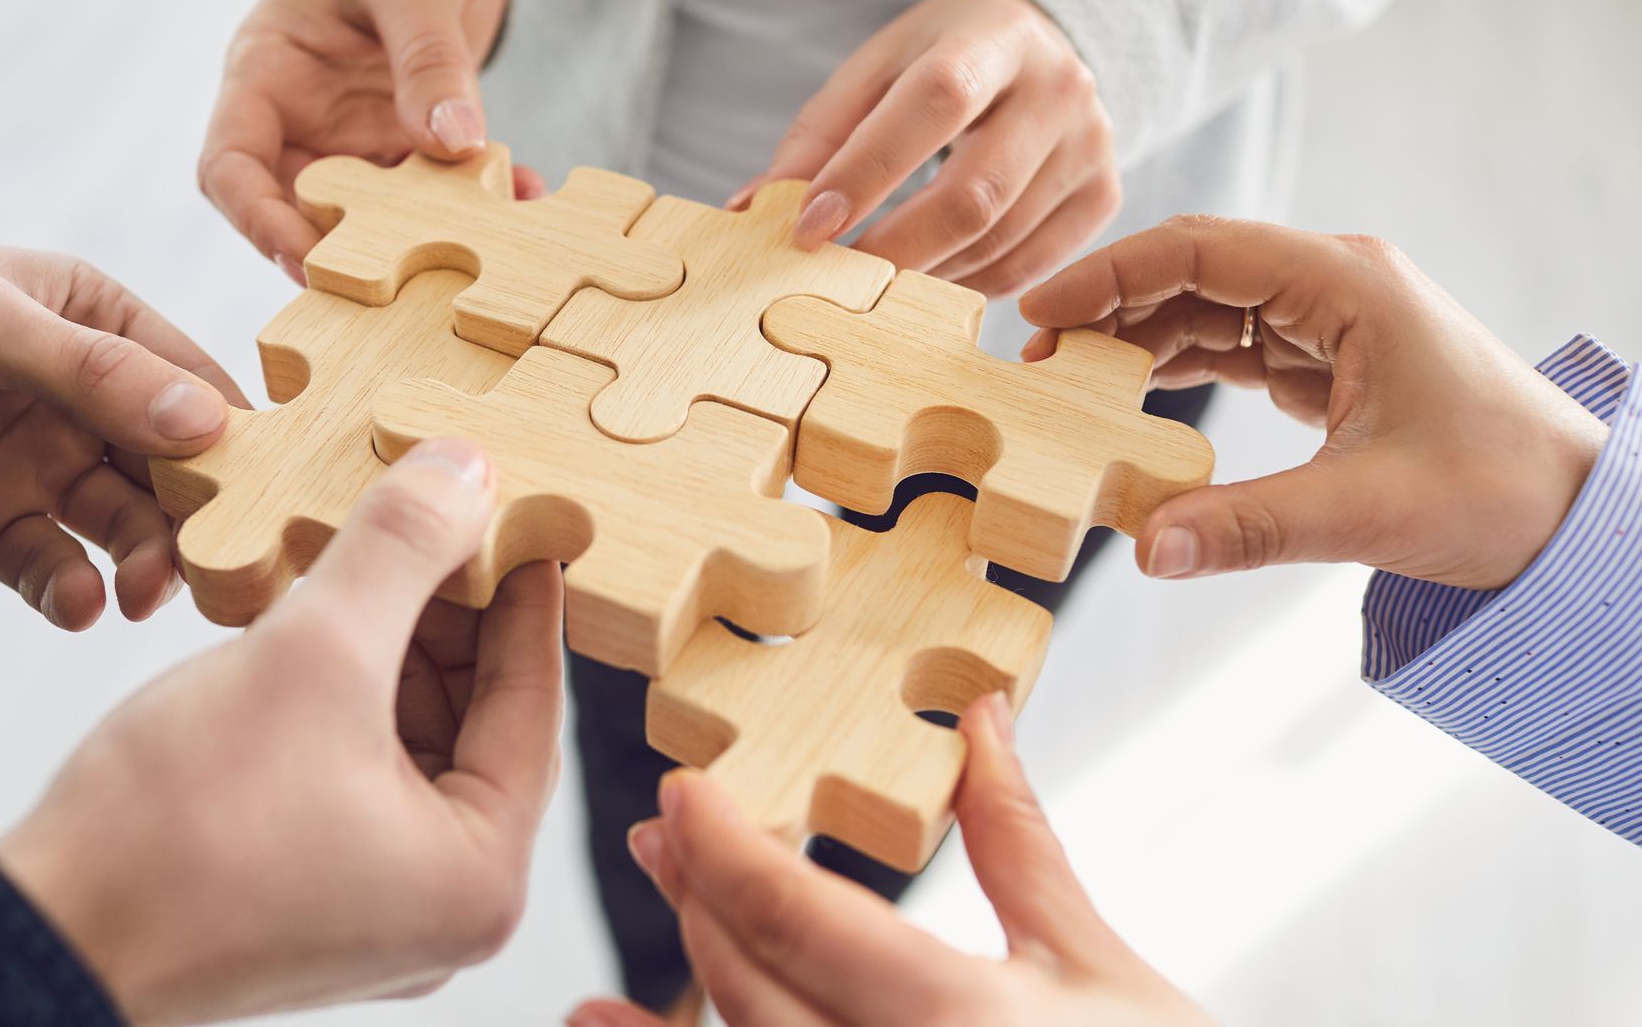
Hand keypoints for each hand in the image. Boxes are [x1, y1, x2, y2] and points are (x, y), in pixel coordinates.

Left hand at [0, 232, 240, 627]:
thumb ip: (93, 375)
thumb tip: (210, 422)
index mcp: (92, 321)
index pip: (192, 381)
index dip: (239, 437)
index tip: (281, 492)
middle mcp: (78, 396)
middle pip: (170, 465)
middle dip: (201, 514)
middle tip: (220, 565)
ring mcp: (33, 464)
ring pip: (121, 524)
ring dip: (144, 559)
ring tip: (143, 592)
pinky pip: (51, 566)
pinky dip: (72, 589)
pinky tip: (78, 602)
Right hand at [0, 440, 564, 1023]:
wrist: (37, 935)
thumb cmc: (178, 828)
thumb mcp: (312, 655)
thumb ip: (399, 553)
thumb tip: (466, 472)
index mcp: (482, 875)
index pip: (534, 700)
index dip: (526, 591)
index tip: (523, 511)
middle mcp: (444, 904)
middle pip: (478, 718)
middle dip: (451, 612)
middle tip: (439, 514)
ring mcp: (374, 901)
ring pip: (412, 735)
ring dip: (392, 642)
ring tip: (373, 547)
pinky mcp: (308, 886)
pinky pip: (357, 763)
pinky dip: (345, 689)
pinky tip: (316, 614)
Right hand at [200, 0, 538, 282]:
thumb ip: (427, 60)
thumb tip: (453, 144)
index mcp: (265, 72)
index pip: (230, 165)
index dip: (257, 219)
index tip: (306, 257)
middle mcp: (302, 118)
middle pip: (298, 209)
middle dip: (345, 251)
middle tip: (402, 289)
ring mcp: (357, 136)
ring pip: (375, 213)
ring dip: (426, 235)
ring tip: (485, 249)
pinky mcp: (412, 141)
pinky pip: (439, 190)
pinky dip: (481, 202)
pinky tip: (528, 196)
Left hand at [567, 697, 1205, 1026]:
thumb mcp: (1097, 963)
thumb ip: (1018, 841)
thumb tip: (980, 718)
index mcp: (957, 1018)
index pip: (796, 918)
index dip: (722, 847)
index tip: (682, 790)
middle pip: (748, 986)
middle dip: (694, 903)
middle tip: (662, 836)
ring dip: (675, 1015)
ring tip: (618, 982)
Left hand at [737, 0, 1120, 296]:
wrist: (1042, 46)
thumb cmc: (942, 58)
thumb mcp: (876, 69)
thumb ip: (818, 135)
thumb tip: (754, 208)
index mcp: (994, 39)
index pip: (936, 102)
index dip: (869, 169)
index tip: (810, 227)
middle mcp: (1058, 89)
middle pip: (976, 191)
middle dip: (896, 248)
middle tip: (834, 280)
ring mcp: (1091, 146)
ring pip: (1000, 239)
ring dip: (924, 274)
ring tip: (870, 281)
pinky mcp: (1103, 196)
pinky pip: (1029, 266)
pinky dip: (966, 285)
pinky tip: (927, 277)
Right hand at [1018, 216, 1609, 588]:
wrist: (1581, 518)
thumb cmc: (1505, 491)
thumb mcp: (1369, 510)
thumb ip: (1249, 526)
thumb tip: (1146, 549)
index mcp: (1349, 284)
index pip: (1200, 251)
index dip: (1109, 275)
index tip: (1038, 308)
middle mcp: (1337, 284)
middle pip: (1194, 269)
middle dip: (1110, 303)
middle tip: (1034, 353)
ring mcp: (1334, 319)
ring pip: (1209, 305)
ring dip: (1138, 335)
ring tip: (1067, 376)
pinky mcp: (1331, 361)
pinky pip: (1234, 345)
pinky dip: (1178, 364)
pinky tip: (1130, 390)